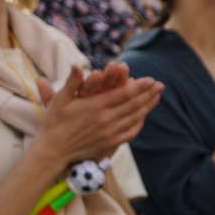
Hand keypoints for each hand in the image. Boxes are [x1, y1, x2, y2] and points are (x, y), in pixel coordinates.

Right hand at [39, 60, 162, 166]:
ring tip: (157, 98)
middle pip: (133, 105)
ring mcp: (109, 132)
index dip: (140, 87)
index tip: (152, 80)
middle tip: (161, 85)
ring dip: (147, 107)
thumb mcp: (59, 100)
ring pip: (134, 118)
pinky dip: (139, 124)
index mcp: (95, 106)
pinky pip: (129, 133)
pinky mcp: (109, 143)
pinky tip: (143, 117)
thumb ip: (72, 82)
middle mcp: (106, 119)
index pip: (123, 94)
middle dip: (149, 94)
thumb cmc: (54, 123)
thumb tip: (76, 64)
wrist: (53, 150)